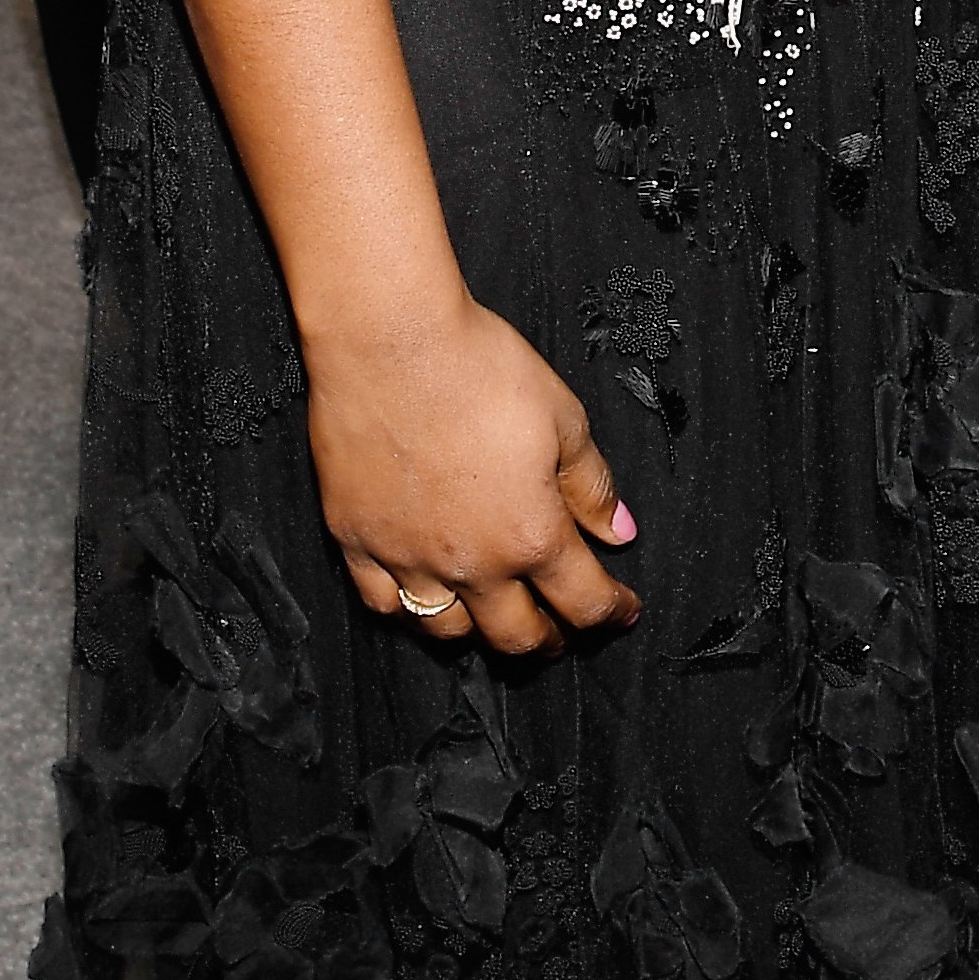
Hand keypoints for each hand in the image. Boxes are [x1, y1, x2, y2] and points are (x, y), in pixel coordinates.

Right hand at [308, 297, 640, 660]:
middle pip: (517, 636)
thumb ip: (592, 486)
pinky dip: (406, 610)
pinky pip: (382, 602)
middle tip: (562, 630)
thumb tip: (620, 532)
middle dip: (549, 639)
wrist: (390, 340)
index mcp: (531, 535)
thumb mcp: (563, 418)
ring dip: (480, 632)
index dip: (612, 612)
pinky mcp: (356, 540)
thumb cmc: (479, 368)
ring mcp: (407, 557)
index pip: (584, 601)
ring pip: (447, 631)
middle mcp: (471, 562)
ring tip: (494, 618)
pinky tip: (420, 597)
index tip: (622, 610)